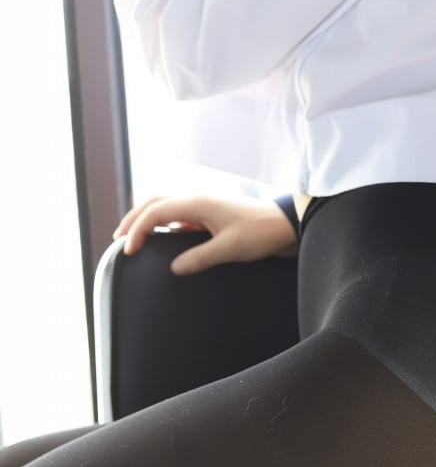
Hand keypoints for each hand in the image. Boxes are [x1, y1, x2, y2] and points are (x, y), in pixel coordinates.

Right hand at [113, 194, 298, 273]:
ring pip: (166, 204)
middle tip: (118, 239)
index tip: (128, 251)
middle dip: (134, 219)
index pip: (156, 212)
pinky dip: (165, 221)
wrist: (286, 225)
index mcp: (198, 203)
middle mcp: (197, 198)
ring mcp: (204, 204)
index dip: (137, 230)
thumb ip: (200, 258)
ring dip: (148, 217)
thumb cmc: (261, 233)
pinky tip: (163, 235)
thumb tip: (174, 268)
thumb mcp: (230, 249)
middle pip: (155, 202)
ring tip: (134, 236)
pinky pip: (180, 212)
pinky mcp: (211, 212)